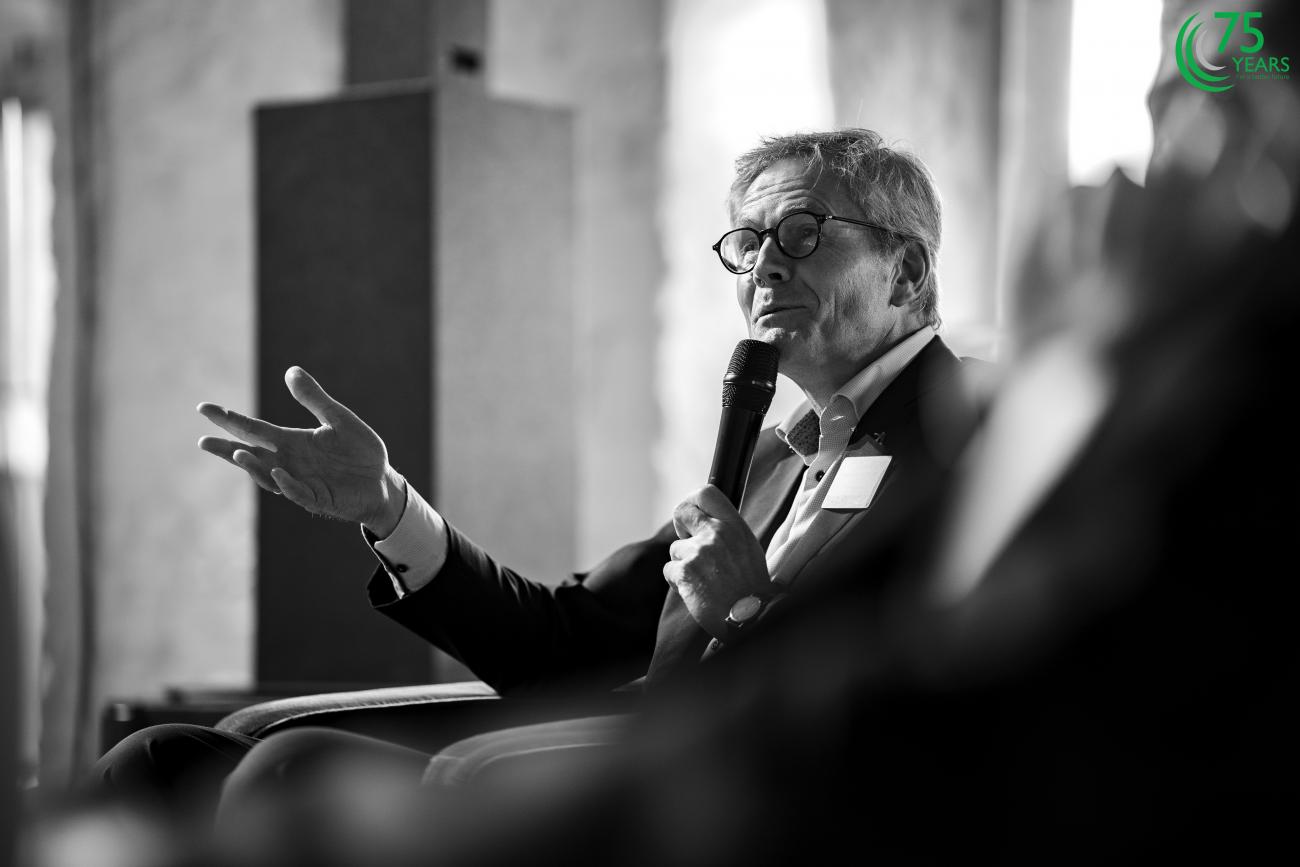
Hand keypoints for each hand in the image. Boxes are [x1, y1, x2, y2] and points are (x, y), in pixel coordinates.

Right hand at [197, 366, 405, 534]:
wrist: (382, 480)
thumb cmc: (359, 451)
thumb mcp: (338, 419)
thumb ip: (314, 399)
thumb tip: (290, 370)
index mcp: (291, 441)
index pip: (254, 429)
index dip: (229, 419)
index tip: (203, 408)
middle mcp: (289, 462)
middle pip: (250, 454)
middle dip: (226, 449)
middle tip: (203, 441)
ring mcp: (300, 482)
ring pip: (268, 476)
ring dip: (252, 467)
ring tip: (237, 454)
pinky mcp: (317, 499)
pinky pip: (298, 492)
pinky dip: (287, 484)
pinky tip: (280, 472)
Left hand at [663, 485, 771, 638]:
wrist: (751, 618)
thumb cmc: (751, 588)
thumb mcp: (748, 550)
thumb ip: (727, 533)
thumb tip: (704, 524)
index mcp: (734, 526)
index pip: (706, 492)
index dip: (692, 501)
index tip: (691, 516)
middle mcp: (716, 533)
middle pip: (681, 511)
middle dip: (680, 526)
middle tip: (688, 544)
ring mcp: (698, 551)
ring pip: (676, 549)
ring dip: (684, 564)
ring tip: (704, 582)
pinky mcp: (684, 572)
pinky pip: (670, 571)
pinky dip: (678, 583)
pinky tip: (697, 593)